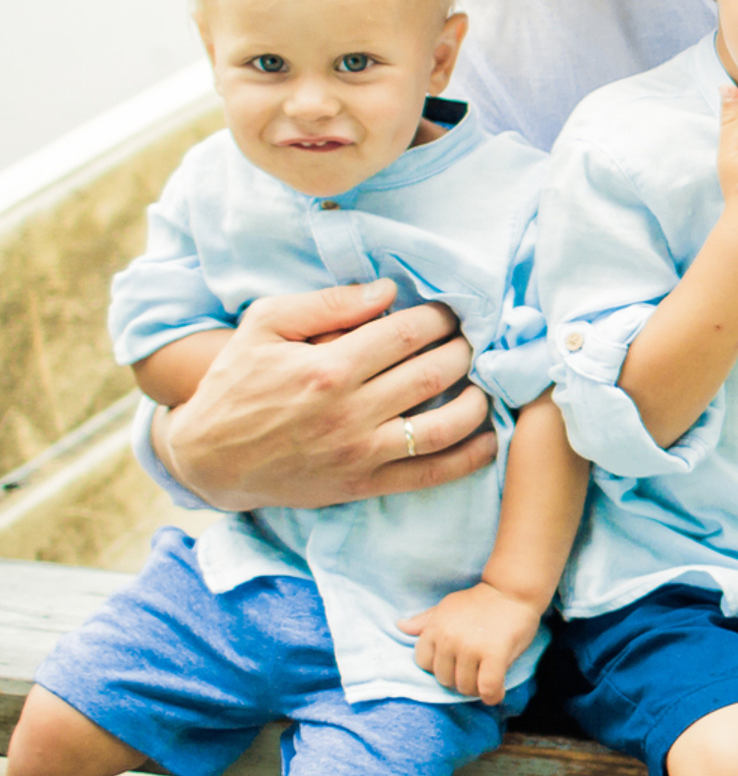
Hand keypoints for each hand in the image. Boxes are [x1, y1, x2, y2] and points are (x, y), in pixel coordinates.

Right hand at [158, 282, 493, 512]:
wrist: (209, 458)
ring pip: (445, 425)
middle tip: (472, 341)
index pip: (407, 333)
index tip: (450, 312)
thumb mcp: (263, 325)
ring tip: (484, 381)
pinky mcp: (364, 484)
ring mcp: (360, 452)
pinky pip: (431, 474)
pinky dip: (470, 458)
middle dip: (465, 351)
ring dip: (478, 401)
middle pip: (434, 373)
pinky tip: (490, 438)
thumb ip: (326, 303)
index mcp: (327, 367)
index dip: (439, 318)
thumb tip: (387, 290)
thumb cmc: (237, 383)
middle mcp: (349, 412)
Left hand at [401, 580, 543, 704]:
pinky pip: (487, 686)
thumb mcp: (448, 606)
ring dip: (475, 689)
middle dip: (458, 680)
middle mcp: (450, 639)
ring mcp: (472, 647)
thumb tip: (400, 626)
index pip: (423, 663)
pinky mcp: (495, 654)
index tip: (453, 664)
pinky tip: (495, 694)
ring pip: (465, 686)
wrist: (513, 590)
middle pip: (444, 679)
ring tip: (485, 681)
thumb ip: (425, 620)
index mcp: (436, 628)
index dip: (438, 667)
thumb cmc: (481, 600)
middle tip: (473, 673)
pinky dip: (492, 695)